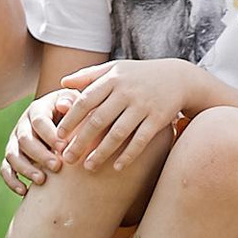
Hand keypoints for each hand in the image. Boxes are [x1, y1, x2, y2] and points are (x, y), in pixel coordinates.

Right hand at [1, 92, 70, 193]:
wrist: (64, 122)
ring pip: (12, 155)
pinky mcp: (13, 157)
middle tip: (57, 166)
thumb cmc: (74, 114)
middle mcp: (23, 125)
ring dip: (25, 168)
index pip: (40, 121)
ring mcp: (15, 141)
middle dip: (40, 154)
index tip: (64, 147)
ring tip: (41, 180)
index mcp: (38, 109)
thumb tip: (64, 105)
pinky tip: (24, 191)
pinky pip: (5, 169)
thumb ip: (71, 102)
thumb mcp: (75, 103)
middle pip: (25, 139)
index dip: (50, 134)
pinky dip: (12, 181)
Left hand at [46, 59, 191, 172]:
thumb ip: (89, 75)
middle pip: (98, 119)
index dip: (70, 120)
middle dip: (81, 140)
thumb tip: (62, 84)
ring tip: (87, 167)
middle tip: (67, 159)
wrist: (178, 77)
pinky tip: (117, 168)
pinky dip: (129, 155)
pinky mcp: (158, 119)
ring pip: (118, 133)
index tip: (58, 137)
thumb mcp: (115, 69)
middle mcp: (126, 92)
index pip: (85, 101)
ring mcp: (143, 106)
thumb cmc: (139, 75)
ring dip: (101, 152)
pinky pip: (141, 141)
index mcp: (112, 79)